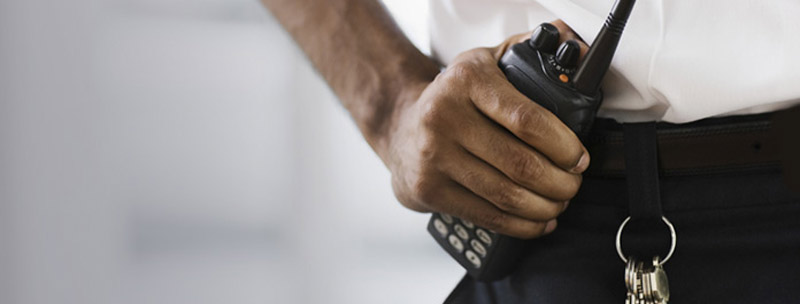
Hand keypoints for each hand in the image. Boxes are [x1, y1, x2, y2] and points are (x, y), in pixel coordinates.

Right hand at [381, 21, 590, 238]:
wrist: (399, 125)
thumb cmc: (453, 98)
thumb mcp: (484, 64)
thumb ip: (526, 51)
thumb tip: (572, 41)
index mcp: (466, 81)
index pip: (526, 119)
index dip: (562, 145)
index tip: (579, 157)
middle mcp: (444, 117)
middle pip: (520, 164)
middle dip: (560, 182)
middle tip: (573, 184)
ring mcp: (434, 157)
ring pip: (506, 195)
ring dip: (545, 206)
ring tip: (559, 202)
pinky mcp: (429, 189)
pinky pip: (486, 216)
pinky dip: (521, 225)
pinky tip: (537, 220)